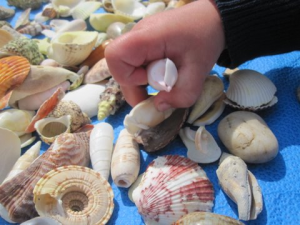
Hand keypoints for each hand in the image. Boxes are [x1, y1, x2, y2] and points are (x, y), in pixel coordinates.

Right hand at [105, 0, 224, 110]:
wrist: (212, 19)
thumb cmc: (205, 39)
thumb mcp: (199, 70)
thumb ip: (183, 94)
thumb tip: (159, 107)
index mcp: (147, 36)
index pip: (115, 56)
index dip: (127, 76)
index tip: (149, 81)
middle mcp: (137, 36)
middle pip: (119, 67)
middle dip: (135, 88)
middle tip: (158, 96)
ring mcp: (138, 39)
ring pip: (126, 68)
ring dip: (141, 84)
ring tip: (164, 85)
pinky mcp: (143, 44)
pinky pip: (135, 64)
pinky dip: (145, 77)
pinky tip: (162, 78)